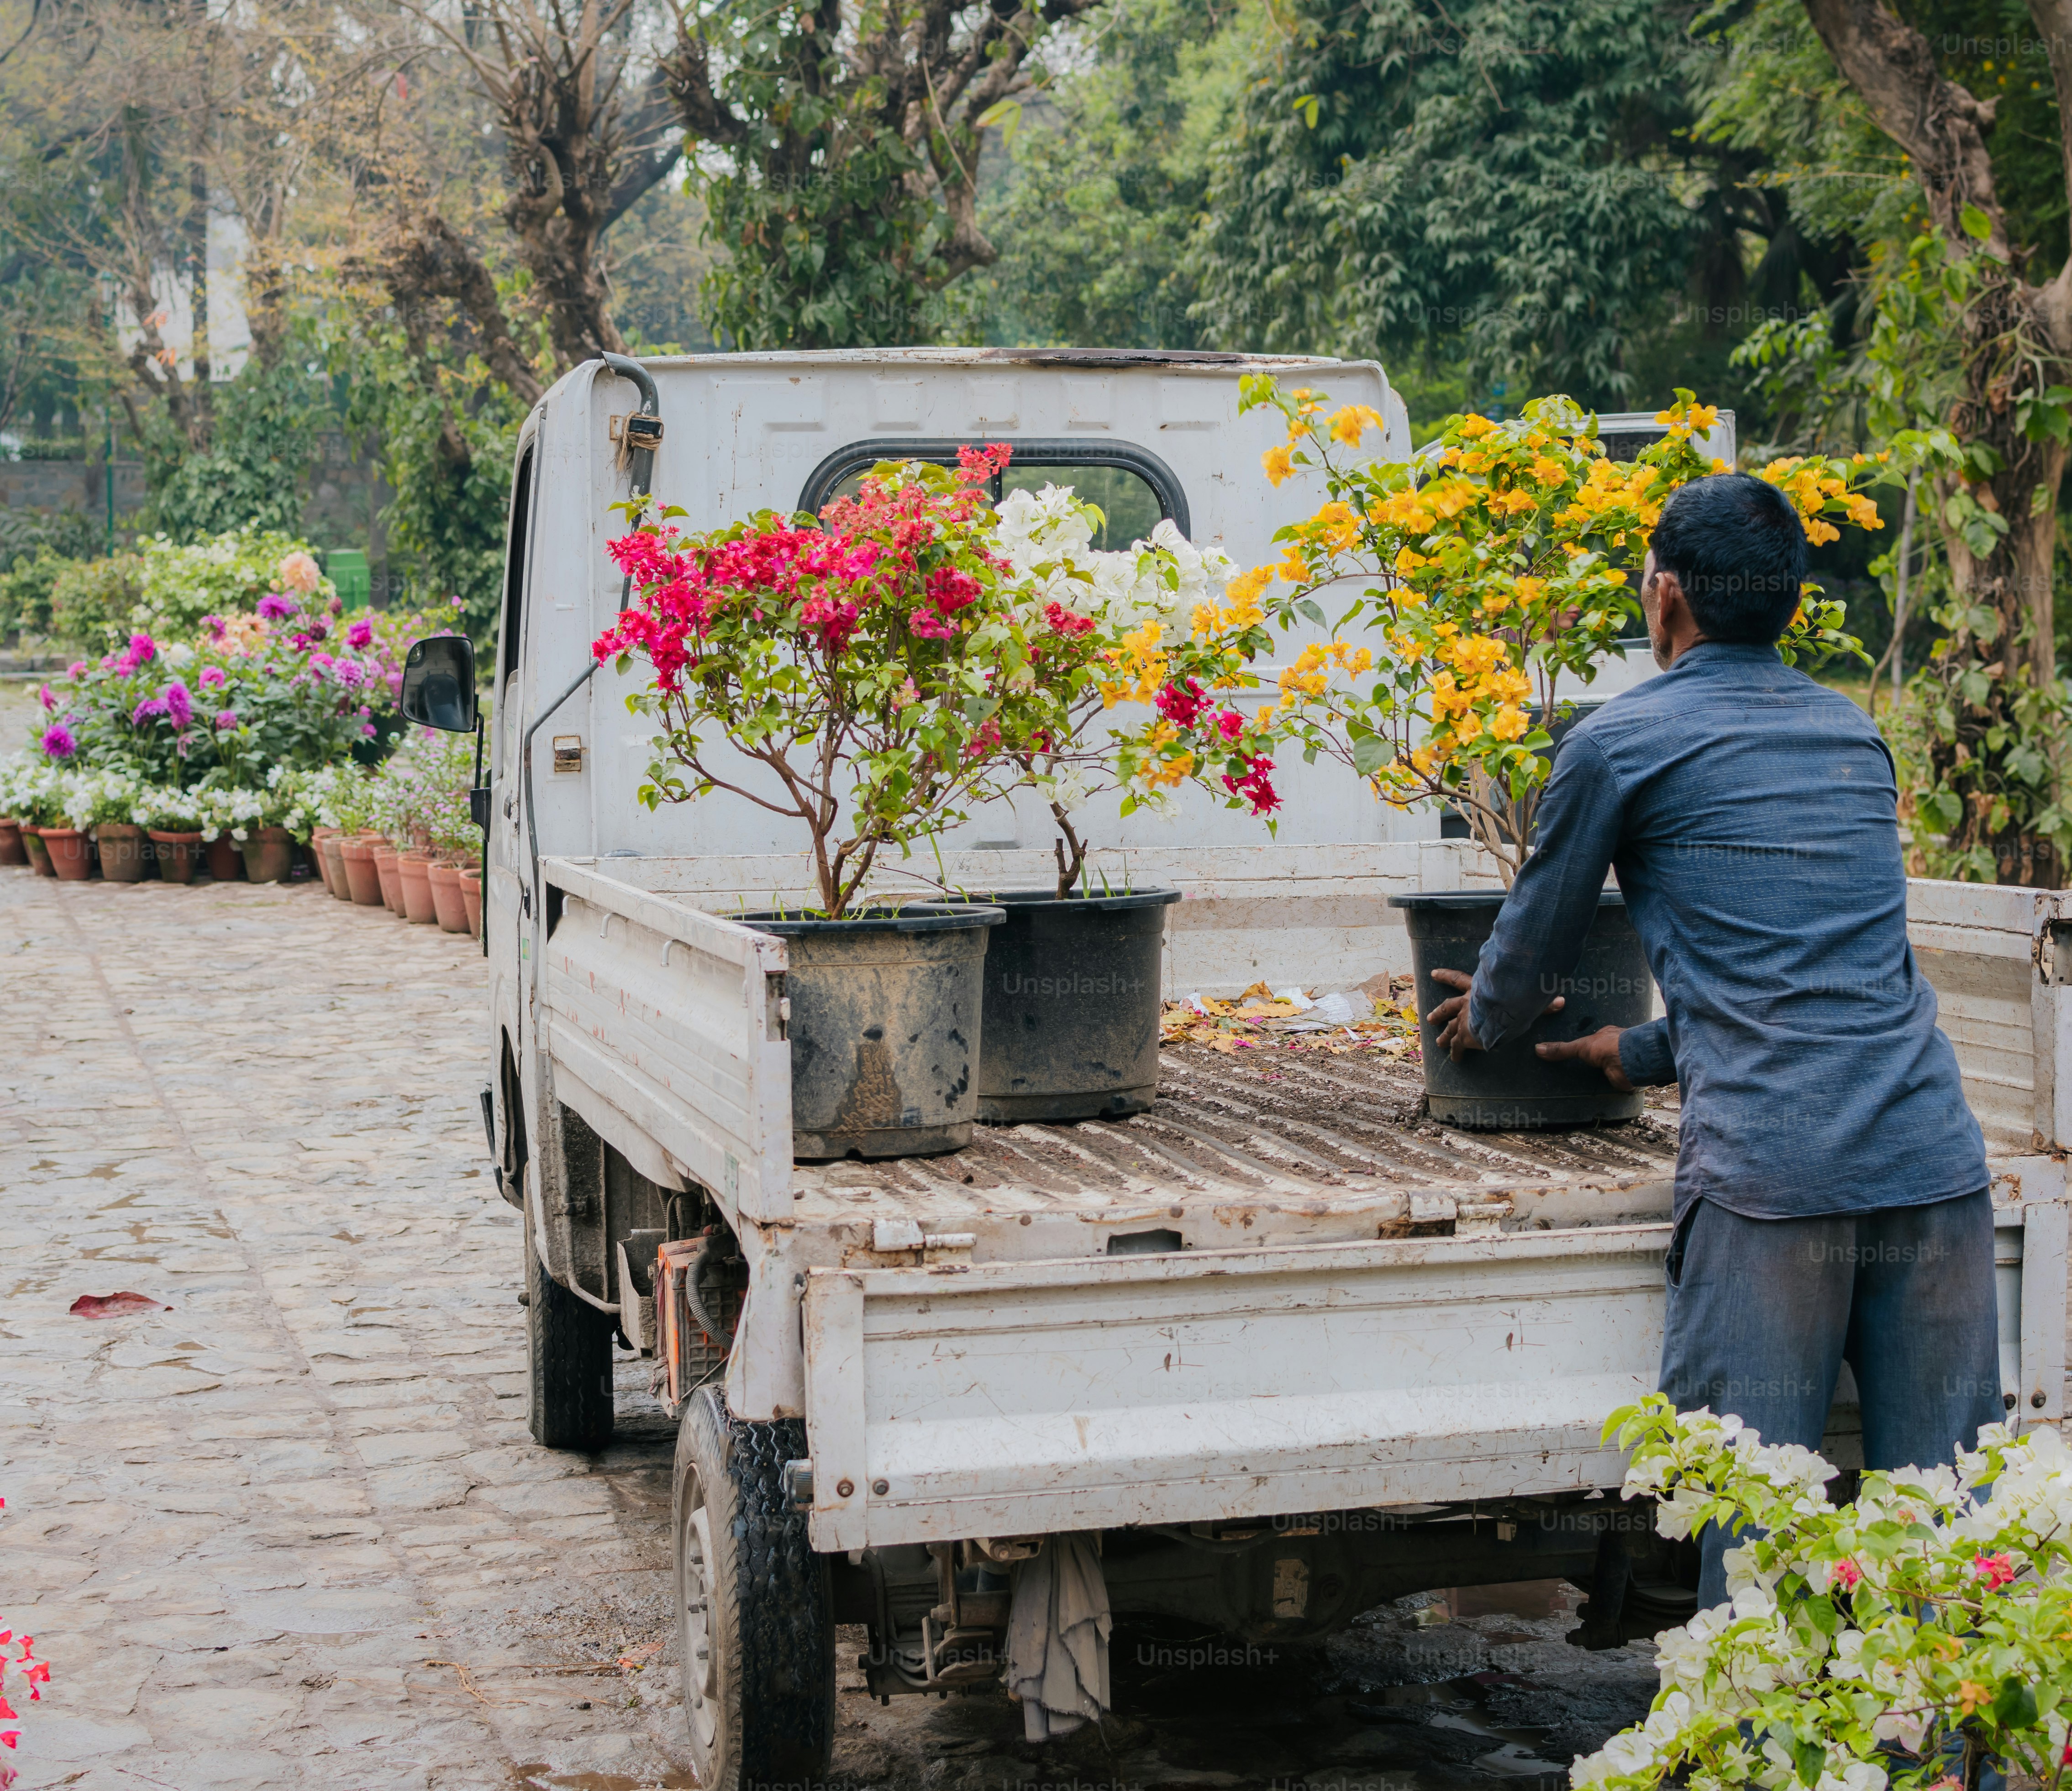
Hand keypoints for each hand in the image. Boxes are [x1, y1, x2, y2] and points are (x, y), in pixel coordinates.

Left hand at [1427, 968, 1567, 1062]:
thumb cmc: (1511, 999)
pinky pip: (1458, 1047)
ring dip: (1444, 1035)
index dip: (1445, 976)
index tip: (1433, 974)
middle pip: (1448, 1007)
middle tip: (1430, 1018)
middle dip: (1439, 1013)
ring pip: (1450, 1028)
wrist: (1499, 1011)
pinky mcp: (1465, 1036)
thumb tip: (1562, 1000)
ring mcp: (1464, 1020)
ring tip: (1438, 1042)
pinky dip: (1456, 1054)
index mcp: (1475, 990)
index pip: (1458, 979)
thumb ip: (1540, 1001)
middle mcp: (1466, 1004)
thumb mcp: (1521, 997)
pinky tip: (1455, 1060)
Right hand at [1536, 1024, 1633, 1090]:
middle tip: (1574, 1068)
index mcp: (1606, 1035)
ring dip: (1597, 1074)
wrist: (1631, 1061)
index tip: (1574, 1052)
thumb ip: (1562, 1049)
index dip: (1584, 1045)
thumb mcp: (1580, 1046)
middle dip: (1591, 1060)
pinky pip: (1609, 1081)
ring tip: (1580, 1081)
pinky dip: (1604, 1085)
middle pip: (1599, 1054)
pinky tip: (1595, 1090)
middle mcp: (1614, 1047)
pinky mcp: (1621, 1076)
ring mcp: (1619, 1062)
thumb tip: (1538, 1049)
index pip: (1593, 1039)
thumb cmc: (1609, 1046)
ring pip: (1605, 1067)